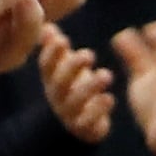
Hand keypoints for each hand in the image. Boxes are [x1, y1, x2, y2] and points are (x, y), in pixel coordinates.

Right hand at [34, 26, 112, 144]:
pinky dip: (99, 110)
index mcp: (51, 78)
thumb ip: (56, 47)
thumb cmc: (73, 87)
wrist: (78, 125)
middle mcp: (57, 96)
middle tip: (89, 54)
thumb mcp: (63, 66)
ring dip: (91, 86)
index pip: (46, 65)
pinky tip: (110, 98)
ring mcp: (69, 113)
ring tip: (107, 75)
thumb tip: (47, 26)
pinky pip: (88, 122)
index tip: (63, 40)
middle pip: (60, 81)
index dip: (52, 53)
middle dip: (72, 67)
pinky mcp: (84, 128)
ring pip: (76, 101)